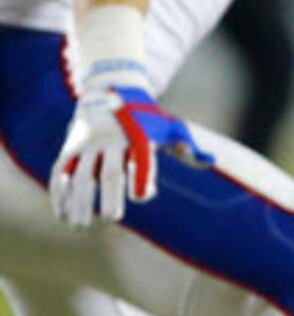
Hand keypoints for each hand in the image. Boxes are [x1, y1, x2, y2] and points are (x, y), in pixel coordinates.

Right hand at [52, 63, 211, 226]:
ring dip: (78, 201)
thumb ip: (188, 147)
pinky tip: (61, 213)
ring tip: (79, 225)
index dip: (142, 178)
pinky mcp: (71, 147)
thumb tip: (210, 161)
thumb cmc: (146, 117)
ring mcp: (88, 144)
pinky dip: (59, 192)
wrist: (111, 90)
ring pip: (81, 175)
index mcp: (138, 137)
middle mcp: (112, 141)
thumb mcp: (170, 127)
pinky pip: (61, 170)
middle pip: (110, 171)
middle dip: (110, 195)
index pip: (142, 160)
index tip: (143, 196)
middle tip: (112, 218)